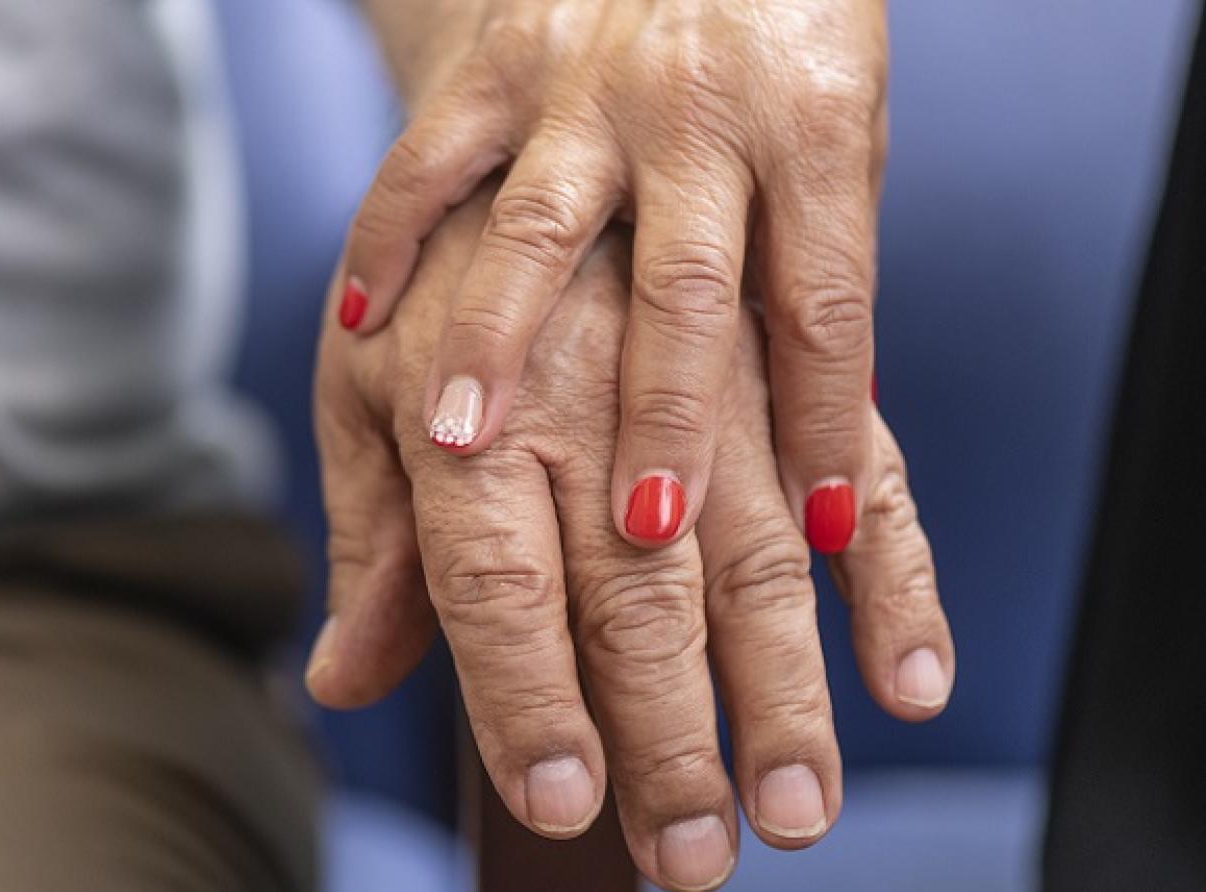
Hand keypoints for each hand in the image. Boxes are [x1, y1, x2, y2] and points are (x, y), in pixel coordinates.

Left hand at [310, 187, 950, 891]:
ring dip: (787, 693)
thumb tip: (344, 680)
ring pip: (756, 559)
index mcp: (478, 417)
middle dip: (673, 736)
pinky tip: (912, 679)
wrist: (549, 101)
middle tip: (706, 852)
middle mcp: (600, 406)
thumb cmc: (440, 278)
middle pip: (636, 598)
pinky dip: (897, 582)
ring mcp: (710, 384)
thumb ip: (377, 540)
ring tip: (803, 805)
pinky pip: (859, 477)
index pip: (497, 593)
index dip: (528, 706)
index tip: (565, 806)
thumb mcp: (367, 387)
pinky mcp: (788, 368)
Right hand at [342, 0, 886, 556]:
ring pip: (538, 229)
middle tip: (648, 526)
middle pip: (684, 287)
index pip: (825, 302)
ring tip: (461, 442)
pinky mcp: (501, 63)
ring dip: (498, 342)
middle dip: (669, 415)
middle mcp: (697, 109)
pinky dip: (390, 237)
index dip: (828, 419)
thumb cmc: (787, 27)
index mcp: (812, 126)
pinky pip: (431, 158)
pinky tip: (363, 321)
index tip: (823, 527)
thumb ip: (818, 260)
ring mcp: (589, 86)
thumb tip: (826, 425)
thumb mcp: (843, 124)